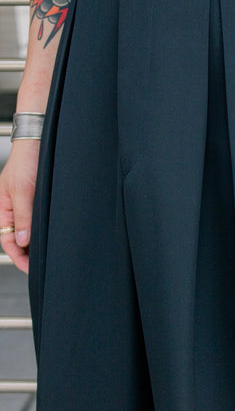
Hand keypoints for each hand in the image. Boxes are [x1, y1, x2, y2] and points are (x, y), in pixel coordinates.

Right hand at [0, 140, 39, 272]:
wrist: (39, 142)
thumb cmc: (26, 161)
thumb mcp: (23, 190)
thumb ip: (22, 216)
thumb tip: (21, 241)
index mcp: (4, 209)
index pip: (8, 241)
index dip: (18, 257)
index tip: (30, 268)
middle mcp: (15, 209)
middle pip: (20, 239)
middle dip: (29, 254)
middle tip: (43, 265)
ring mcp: (29, 205)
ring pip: (31, 231)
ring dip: (38, 243)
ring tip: (50, 254)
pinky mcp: (41, 200)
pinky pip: (41, 220)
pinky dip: (45, 230)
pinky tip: (54, 235)